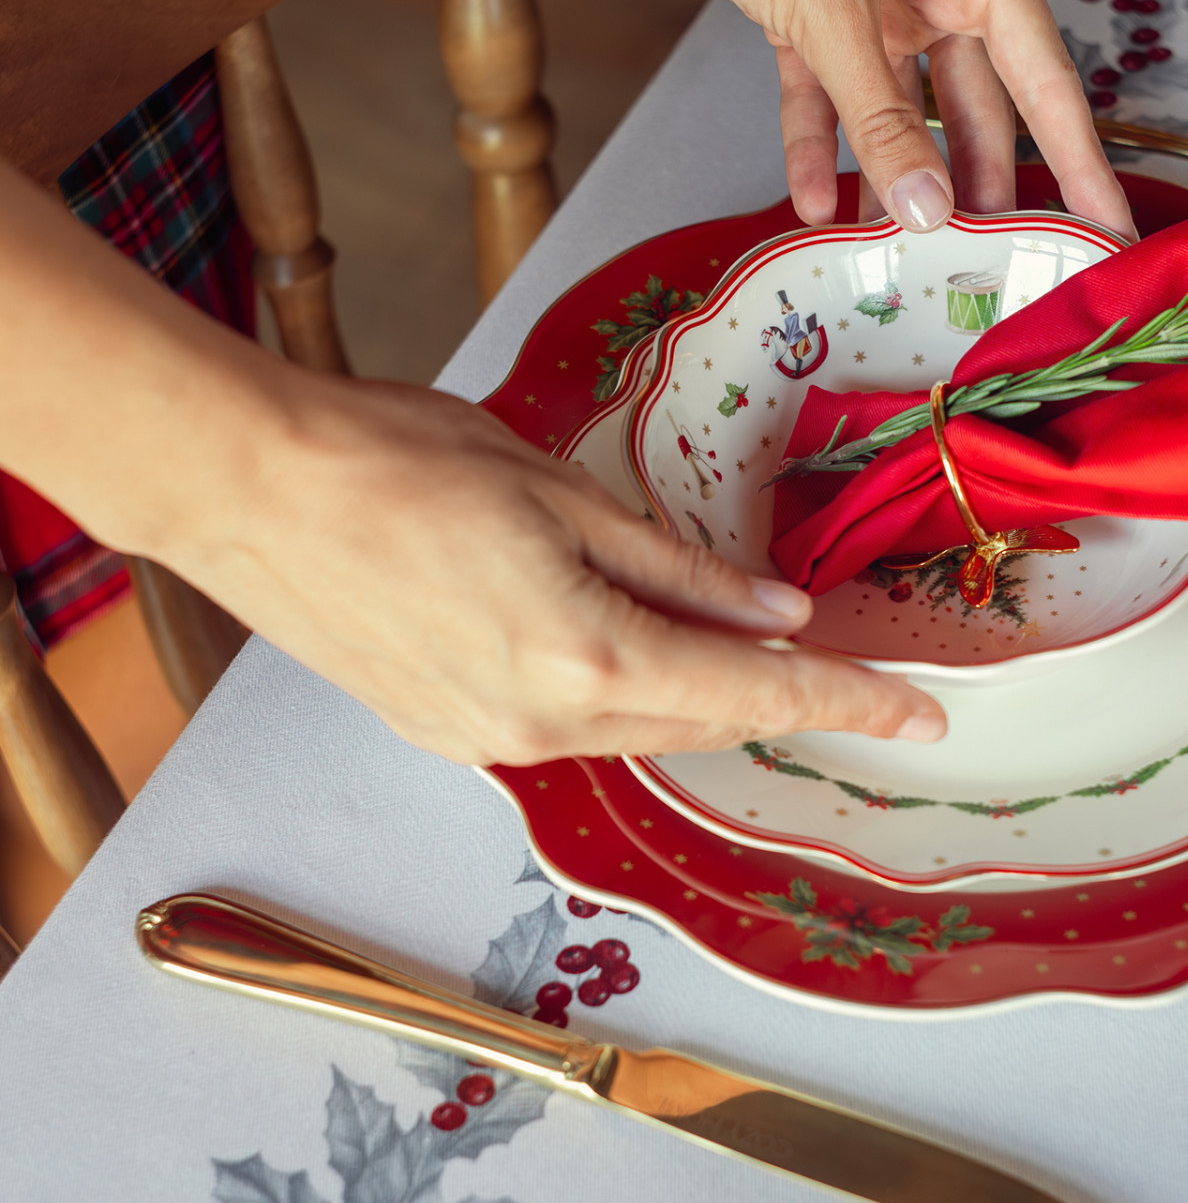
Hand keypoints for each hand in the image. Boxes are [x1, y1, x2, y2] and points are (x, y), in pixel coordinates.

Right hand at [153, 373, 947, 763]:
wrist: (251, 488)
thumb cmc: (402, 462)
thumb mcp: (565, 493)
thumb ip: (681, 570)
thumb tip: (776, 612)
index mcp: (586, 656)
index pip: (753, 695)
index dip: (847, 702)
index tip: (921, 717)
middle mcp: (542, 724)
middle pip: (702, 725)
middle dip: (784, 703)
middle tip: (856, 679)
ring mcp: (488, 740)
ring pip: (637, 730)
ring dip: (702, 698)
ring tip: (751, 659)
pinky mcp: (446, 732)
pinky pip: (570, 729)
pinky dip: (626, 697)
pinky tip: (636, 656)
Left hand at [578, 0, 1133, 236]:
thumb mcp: (829, 11)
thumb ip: (879, 119)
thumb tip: (925, 207)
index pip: (1044, 79)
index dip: (1076, 159)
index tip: (1102, 223)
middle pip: (975, 106)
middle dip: (977, 183)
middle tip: (993, 261)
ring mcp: (876, 2)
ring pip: (901, 112)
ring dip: (896, 176)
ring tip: (906, 251)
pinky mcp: (818, 16)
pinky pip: (831, 99)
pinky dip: (821, 148)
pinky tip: (816, 205)